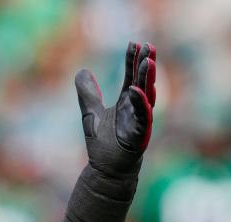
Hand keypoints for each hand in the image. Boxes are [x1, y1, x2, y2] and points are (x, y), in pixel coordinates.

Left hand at [75, 42, 156, 175]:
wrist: (105, 170)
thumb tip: (82, 71)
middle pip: (143, 82)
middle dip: (146, 64)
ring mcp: (140, 121)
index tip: (134, 43)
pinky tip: (134, 90)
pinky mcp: (140, 135)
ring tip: (149, 61)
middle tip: (149, 45)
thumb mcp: (91, 113)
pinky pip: (142, 117)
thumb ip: (88, 93)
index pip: (132, 76)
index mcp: (127, 102)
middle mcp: (136, 109)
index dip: (133, 60)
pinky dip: (139, 103)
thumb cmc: (102, 144)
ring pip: (147, 96)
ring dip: (148, 79)